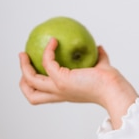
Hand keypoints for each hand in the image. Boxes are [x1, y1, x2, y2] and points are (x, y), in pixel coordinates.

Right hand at [19, 37, 137, 128]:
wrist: (115, 88)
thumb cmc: (111, 82)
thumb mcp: (102, 69)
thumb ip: (100, 58)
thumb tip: (99, 46)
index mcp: (67, 93)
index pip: (46, 95)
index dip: (37, 86)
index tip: (36, 70)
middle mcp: (60, 94)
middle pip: (32, 96)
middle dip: (23, 82)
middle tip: (24, 63)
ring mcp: (59, 88)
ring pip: (31, 82)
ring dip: (24, 67)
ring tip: (23, 54)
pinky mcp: (62, 80)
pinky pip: (47, 63)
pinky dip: (48, 51)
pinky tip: (54, 42)